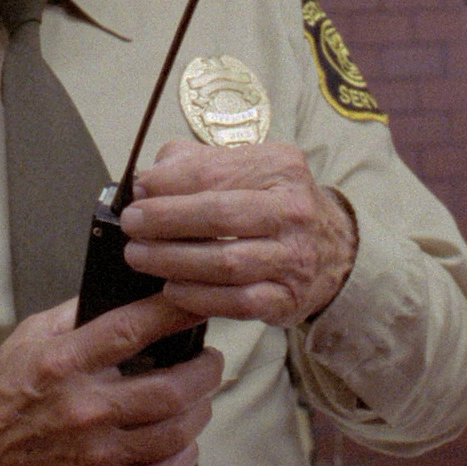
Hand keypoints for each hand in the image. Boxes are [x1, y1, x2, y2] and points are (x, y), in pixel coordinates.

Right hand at [0, 295, 221, 465]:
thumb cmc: (5, 389)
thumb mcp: (32, 334)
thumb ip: (79, 312)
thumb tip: (124, 290)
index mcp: (66, 363)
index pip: (132, 330)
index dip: (173, 314)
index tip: (197, 302)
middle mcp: (84, 408)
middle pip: (170, 389)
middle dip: (204, 371)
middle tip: (210, 359)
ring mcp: (95, 451)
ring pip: (174, 432)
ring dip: (200, 410)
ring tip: (201, 395)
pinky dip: (183, 452)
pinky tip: (183, 436)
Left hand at [119, 140, 357, 327]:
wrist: (334, 250)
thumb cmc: (274, 205)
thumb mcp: (248, 168)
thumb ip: (198, 163)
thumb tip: (149, 177)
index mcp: (280, 167)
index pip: (213, 171)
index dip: (168, 182)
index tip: (137, 190)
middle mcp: (293, 211)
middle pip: (218, 215)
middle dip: (166, 220)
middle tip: (132, 224)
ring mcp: (294, 258)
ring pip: (224, 262)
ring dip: (173, 260)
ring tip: (139, 256)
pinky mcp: (287, 299)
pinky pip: (236, 302)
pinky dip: (198, 297)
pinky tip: (171, 289)